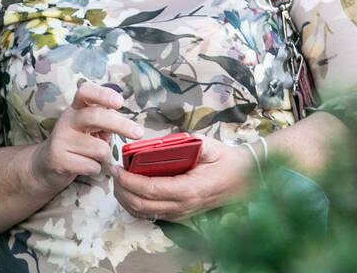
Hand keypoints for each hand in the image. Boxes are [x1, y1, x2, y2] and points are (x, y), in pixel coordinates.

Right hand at [29, 83, 143, 193]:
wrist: (46, 164)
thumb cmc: (77, 143)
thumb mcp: (90, 128)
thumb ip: (106, 122)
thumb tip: (127, 124)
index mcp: (76, 108)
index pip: (85, 91)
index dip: (103, 94)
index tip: (119, 102)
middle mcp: (67, 119)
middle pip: (96, 116)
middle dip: (121, 125)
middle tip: (138, 133)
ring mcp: (60, 139)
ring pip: (99, 148)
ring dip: (106, 158)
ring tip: (98, 158)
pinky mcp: (58, 159)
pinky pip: (92, 166)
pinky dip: (96, 169)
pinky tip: (87, 167)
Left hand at [112, 137, 253, 220]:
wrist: (244, 180)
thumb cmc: (225, 161)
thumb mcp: (209, 146)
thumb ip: (189, 143)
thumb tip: (164, 142)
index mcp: (190, 189)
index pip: (151, 189)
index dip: (130, 181)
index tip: (116, 169)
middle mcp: (183, 205)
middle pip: (143, 205)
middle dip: (122, 190)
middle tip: (112, 172)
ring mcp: (181, 213)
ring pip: (145, 213)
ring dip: (126, 200)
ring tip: (117, 181)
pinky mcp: (180, 214)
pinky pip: (152, 215)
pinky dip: (135, 205)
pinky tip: (129, 191)